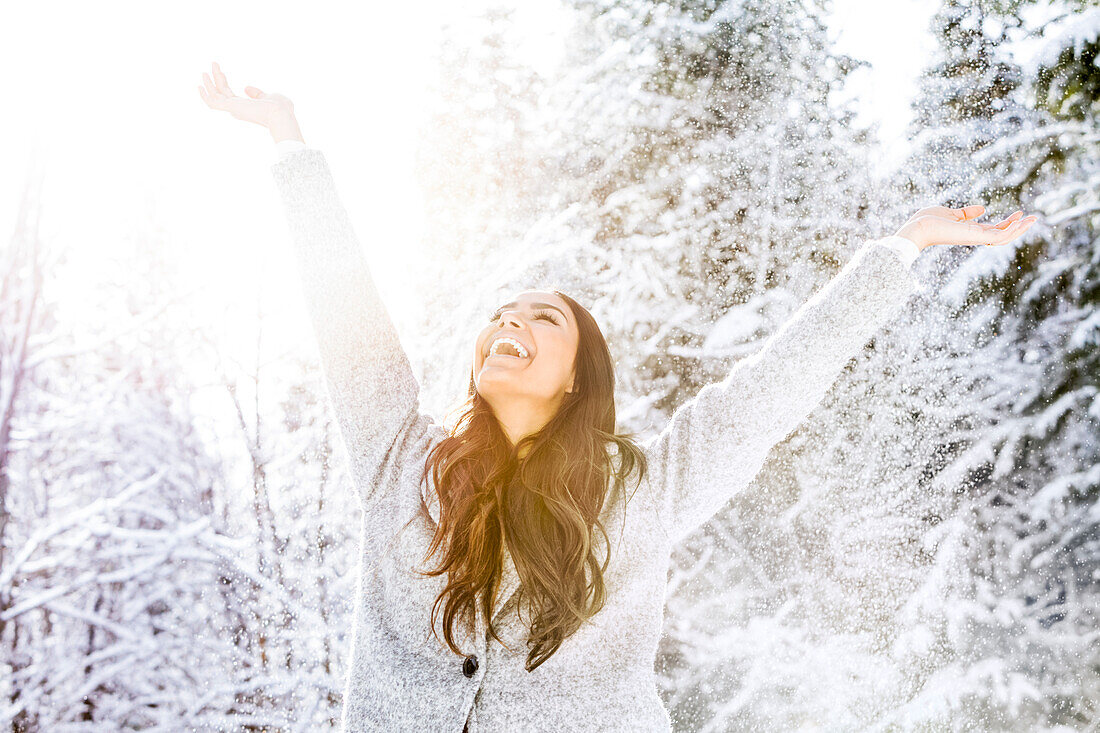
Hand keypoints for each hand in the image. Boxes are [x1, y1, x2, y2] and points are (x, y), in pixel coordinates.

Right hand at [197, 61, 304, 142]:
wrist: (282, 114)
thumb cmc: (281, 108)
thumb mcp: (268, 97)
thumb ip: (257, 94)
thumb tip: (246, 88)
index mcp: (245, 108)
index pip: (229, 95)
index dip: (223, 82)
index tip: (221, 71)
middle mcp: (237, 110)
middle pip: (221, 92)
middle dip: (216, 78)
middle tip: (214, 63)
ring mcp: (234, 109)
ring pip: (216, 95)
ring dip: (209, 82)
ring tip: (209, 67)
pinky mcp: (231, 107)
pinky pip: (213, 102)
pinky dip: (205, 95)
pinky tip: (200, 85)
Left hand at [894, 204, 1037, 250]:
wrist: (917, 228)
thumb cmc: (928, 221)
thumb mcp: (951, 213)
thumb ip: (967, 213)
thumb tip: (982, 208)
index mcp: (969, 231)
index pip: (993, 230)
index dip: (1007, 223)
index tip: (1019, 213)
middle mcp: (974, 237)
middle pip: (1002, 235)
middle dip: (1018, 228)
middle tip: (1033, 218)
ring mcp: (974, 238)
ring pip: (1003, 238)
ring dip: (1019, 230)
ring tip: (1033, 219)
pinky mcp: (973, 237)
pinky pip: (996, 237)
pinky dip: (1010, 231)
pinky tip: (1020, 222)